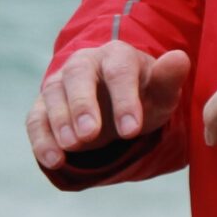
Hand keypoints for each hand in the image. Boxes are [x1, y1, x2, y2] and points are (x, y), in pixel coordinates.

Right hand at [28, 44, 191, 169]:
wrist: (116, 103)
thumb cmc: (143, 95)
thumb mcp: (161, 92)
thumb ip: (168, 78)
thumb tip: (180, 58)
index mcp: (116, 55)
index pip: (119, 70)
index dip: (124, 99)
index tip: (132, 130)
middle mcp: (84, 63)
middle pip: (78, 75)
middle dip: (82, 105)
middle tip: (90, 135)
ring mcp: (60, 83)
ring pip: (53, 94)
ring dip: (60, 121)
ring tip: (71, 147)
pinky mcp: (43, 106)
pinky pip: (36, 118)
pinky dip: (41, 139)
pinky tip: (53, 161)